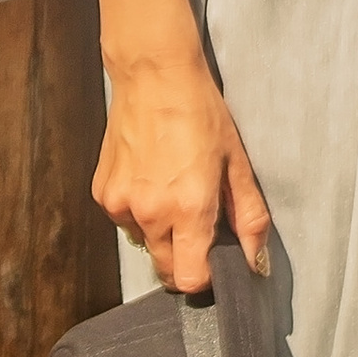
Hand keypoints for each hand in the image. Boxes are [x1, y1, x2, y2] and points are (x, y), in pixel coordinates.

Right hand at [83, 0, 271, 292]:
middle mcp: (150, 213)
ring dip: (161, 232)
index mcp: (189, 209)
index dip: (206, 277)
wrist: (154, 76)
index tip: (216, 261)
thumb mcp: (237, 163)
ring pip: (145, 243)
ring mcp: (120, 205)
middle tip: (199, 225)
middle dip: (185, 258)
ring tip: (173, 190)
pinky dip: (140, 211)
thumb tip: (255, 261)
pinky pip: (125, 220)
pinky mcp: (102, 193)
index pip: (190, 280)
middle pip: (166, 269)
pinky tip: (152, 177)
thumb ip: (249, 218)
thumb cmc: (202, 114)